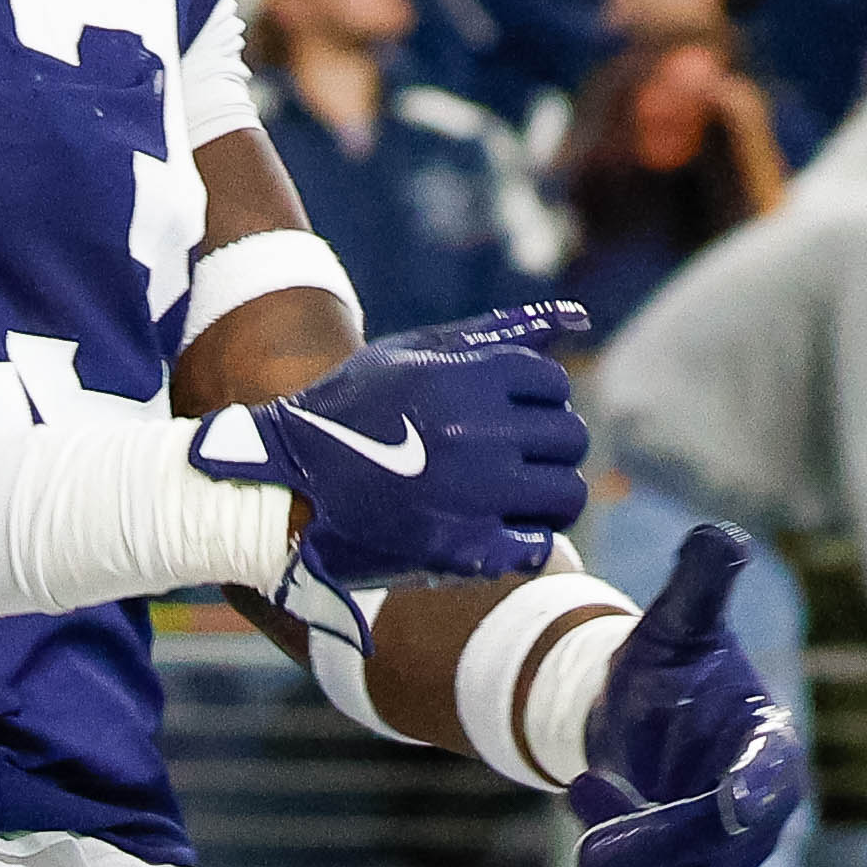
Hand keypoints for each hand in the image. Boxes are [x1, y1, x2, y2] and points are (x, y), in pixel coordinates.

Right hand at [194, 303, 592, 638]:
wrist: (286, 484)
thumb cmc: (352, 409)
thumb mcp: (414, 353)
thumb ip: (498, 331)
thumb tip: (580, 316)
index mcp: (469, 377)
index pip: (553, 384)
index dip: (531, 402)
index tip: (499, 417)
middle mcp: (480, 432)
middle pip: (569, 438)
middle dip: (544, 448)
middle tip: (504, 460)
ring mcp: (475, 494)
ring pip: (566, 494)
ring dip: (544, 496)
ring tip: (506, 498)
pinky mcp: (465, 549)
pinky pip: (538, 545)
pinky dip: (524, 542)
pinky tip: (494, 533)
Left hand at [558, 527, 811, 866]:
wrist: (646, 710)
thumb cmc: (672, 663)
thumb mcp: (677, 622)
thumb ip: (700, 585)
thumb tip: (720, 532)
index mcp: (766, 740)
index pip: (769, 769)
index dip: (755, 786)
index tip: (736, 801)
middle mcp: (758, 806)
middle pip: (717, 843)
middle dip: (657, 847)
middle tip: (589, 854)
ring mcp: (725, 851)